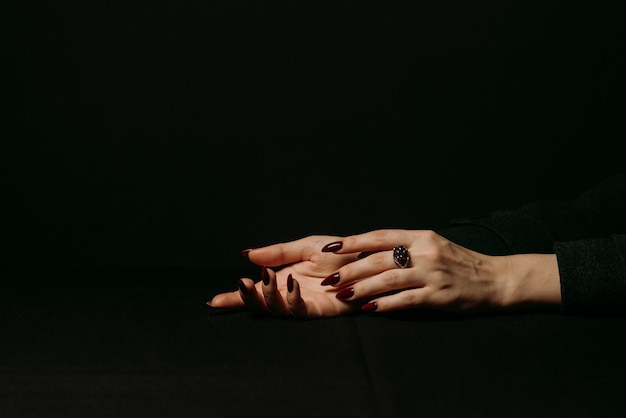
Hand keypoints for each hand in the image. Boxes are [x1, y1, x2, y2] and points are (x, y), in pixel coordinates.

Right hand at [208, 235, 363, 317]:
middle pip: (261, 305)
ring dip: (267, 296)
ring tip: (266, 279)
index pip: (255, 291)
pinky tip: (291, 284)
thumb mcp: (303, 247)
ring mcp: (305, 303)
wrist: (365, 255)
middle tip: (241, 284)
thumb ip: (277, 253)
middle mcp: (290, 294)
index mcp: (283, 279)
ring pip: (277, 310)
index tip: (214, 301)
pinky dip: (292, 298)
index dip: (235, 297)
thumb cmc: (338, 252)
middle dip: (247, 298)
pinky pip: (301, 310)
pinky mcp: (321, 310)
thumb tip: (248, 255)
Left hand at [318, 229, 561, 312]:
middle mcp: (425, 252)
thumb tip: (370, 252)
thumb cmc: (460, 263)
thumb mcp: (433, 246)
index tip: (331, 247)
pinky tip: (369, 309)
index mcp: (421, 237)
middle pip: (379, 259)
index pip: (380, 236)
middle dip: (351, 270)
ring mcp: (432, 273)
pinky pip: (405, 300)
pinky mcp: (439, 295)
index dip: (353, 242)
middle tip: (330, 279)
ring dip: (362, 288)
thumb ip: (406, 247)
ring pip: (388, 280)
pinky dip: (385, 305)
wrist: (496, 279)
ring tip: (343, 295)